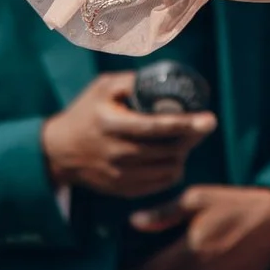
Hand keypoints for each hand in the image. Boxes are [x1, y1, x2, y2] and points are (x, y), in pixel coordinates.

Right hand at [40, 71, 214, 198]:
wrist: (59, 151)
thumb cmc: (86, 112)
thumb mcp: (103, 87)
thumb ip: (132, 82)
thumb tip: (166, 80)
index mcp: (110, 124)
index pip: (155, 127)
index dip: (186, 124)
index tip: (210, 119)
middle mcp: (115, 152)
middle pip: (166, 150)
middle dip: (192, 138)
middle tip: (203, 125)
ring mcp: (119, 175)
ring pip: (167, 169)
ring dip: (183, 154)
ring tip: (187, 140)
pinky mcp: (122, 189)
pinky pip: (158, 184)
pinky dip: (172, 171)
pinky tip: (173, 157)